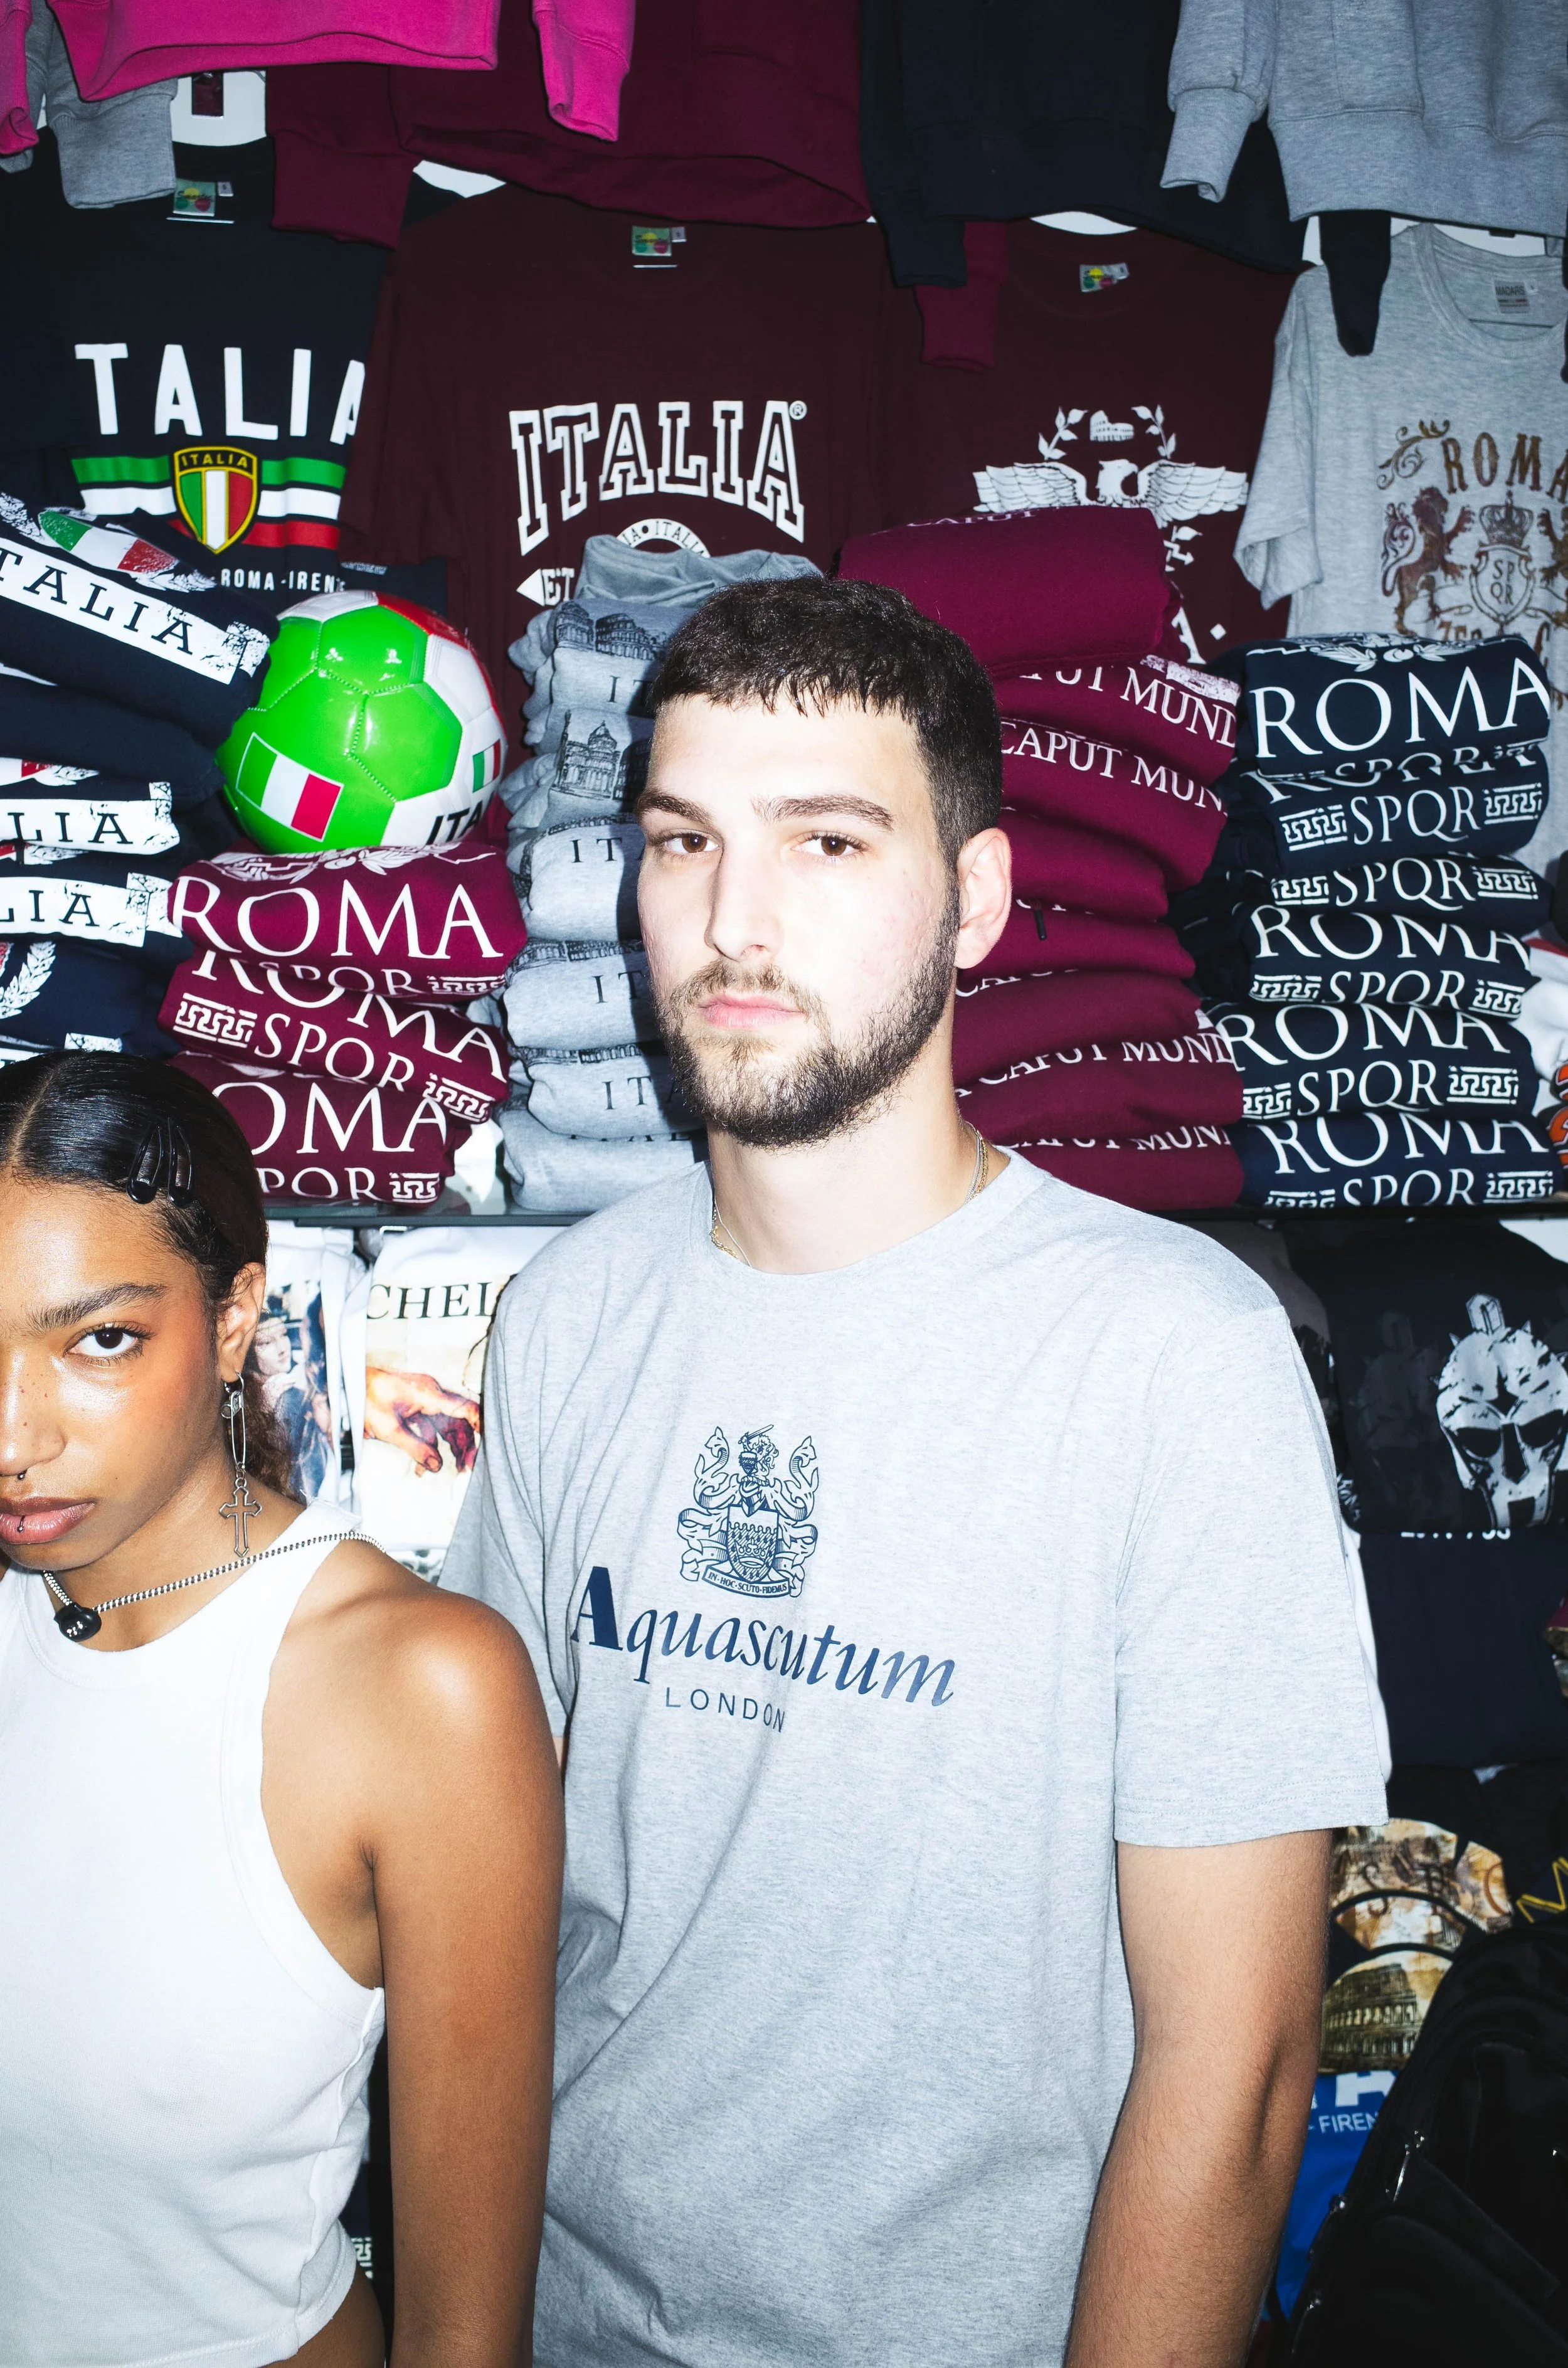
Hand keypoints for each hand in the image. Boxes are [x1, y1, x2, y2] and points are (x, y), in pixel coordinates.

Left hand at [364, 1366, 481, 1475]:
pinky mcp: (414, 1408)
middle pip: (459, 1421)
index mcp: (429, 1393)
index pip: (465, 1408)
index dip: (482, 1424)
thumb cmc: (363, 1398)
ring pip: (446, 1426)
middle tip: (468, 1468)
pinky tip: (425, 1466)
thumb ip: (415, 1448)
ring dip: (450, 1448)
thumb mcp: (388, 1428)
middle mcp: (431, 1394)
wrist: (343, 1385)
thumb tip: (437, 1465)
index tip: (492, 1442)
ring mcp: (423, 1400)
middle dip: (465, 1445)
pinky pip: (430, 1428)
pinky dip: (430, 1446)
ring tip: (454, 1470)